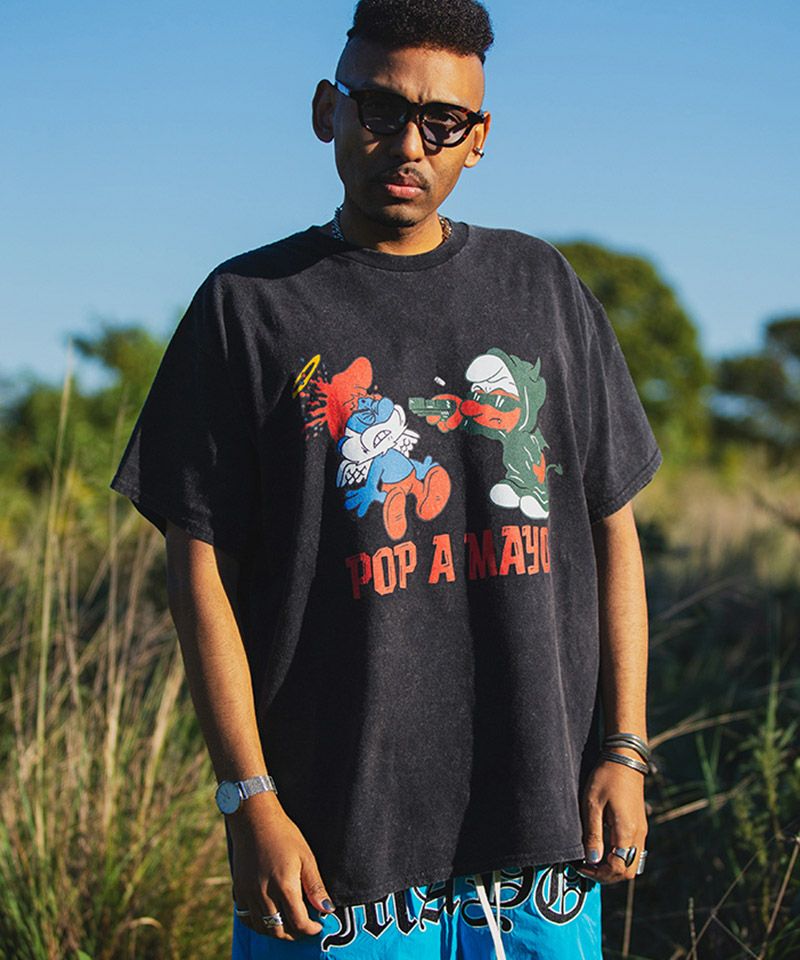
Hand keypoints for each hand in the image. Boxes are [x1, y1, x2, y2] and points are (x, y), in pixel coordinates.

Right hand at [228, 792, 334, 939]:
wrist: (254, 819)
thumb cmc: (284, 834)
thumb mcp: (306, 857)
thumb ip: (315, 887)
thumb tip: (327, 910)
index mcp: (284, 886)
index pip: (298, 923)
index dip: (311, 930)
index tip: (318, 926)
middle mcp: (263, 895)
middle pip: (279, 931)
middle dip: (294, 934)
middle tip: (304, 927)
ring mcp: (248, 894)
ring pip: (261, 928)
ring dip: (276, 931)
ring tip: (287, 924)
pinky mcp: (238, 890)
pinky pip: (246, 917)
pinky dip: (257, 923)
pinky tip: (267, 916)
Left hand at [574, 755, 647, 883]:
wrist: (625, 759)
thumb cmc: (606, 778)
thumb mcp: (592, 804)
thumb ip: (593, 834)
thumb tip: (592, 859)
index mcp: (626, 831)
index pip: (617, 868)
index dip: (598, 873)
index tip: (582, 866)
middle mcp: (638, 835)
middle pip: (628, 872)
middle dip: (608, 875)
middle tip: (588, 867)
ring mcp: (642, 830)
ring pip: (633, 864)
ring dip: (615, 868)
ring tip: (595, 859)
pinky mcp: (641, 825)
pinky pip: (634, 852)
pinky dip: (621, 858)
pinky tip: (606, 848)